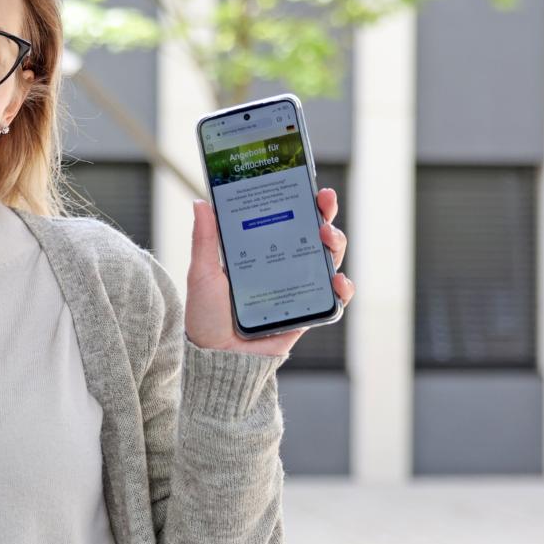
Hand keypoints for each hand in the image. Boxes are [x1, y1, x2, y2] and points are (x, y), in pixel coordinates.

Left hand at [185, 187, 354, 356]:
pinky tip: (337, 281)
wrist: (216, 360)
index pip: (286, 220)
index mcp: (261, 252)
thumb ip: (204, 240)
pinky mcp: (308, 314)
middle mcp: (283, 267)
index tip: (306, 183)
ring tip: (327, 237)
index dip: (300, 201)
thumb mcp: (203, 274)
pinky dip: (343, 289)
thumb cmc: (207, 317)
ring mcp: (298, 290)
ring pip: (329, 261)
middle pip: (313, 235)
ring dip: (336, 244)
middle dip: (325, 214)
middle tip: (324, 202)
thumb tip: (201, 202)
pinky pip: (334, 300)